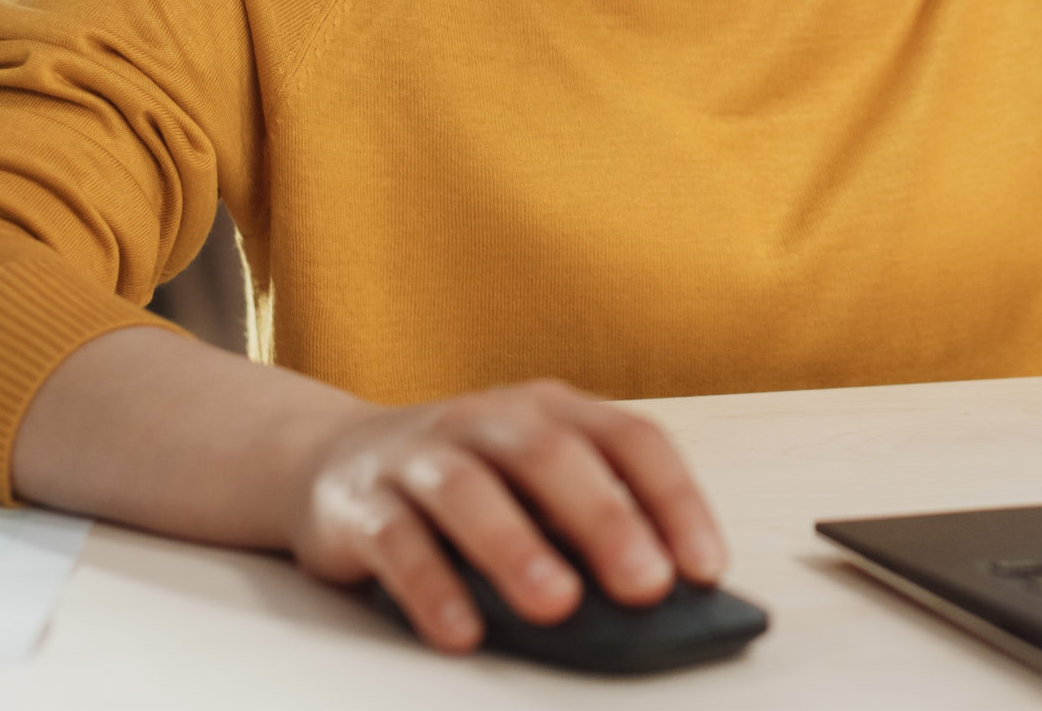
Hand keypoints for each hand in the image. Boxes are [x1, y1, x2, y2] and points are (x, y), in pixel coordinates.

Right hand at [286, 379, 727, 652]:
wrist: (335, 461)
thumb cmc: (467, 481)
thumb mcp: (534, 486)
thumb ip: (584, 524)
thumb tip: (656, 592)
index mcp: (553, 409)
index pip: (632, 440)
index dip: (675, 501)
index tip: (706, 568)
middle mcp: (492, 419)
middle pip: (555, 457)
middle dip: (607, 522)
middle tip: (645, 586)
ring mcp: (423, 454)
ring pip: (470, 492)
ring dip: (517, 549)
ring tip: (557, 605)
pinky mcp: (362, 502)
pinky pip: (398, 541)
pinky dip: (432, 588)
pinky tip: (463, 631)